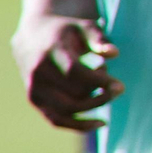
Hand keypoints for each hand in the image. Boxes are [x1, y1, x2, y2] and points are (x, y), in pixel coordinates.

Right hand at [12, 14, 122, 130]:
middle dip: (100, 94)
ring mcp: (34, 89)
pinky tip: (101, 123)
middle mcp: (38, 74)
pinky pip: (56, 120)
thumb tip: (114, 53)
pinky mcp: (35, 101)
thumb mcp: (83, 26)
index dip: (99, 82)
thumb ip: (99, 38)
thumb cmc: (65, 32)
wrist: (31, 38)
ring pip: (67, 110)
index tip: (119, 85)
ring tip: (108, 95)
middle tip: (118, 87)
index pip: (75, 73)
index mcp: (50, 53)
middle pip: (73, 94)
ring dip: (93, 107)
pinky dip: (79, 125)